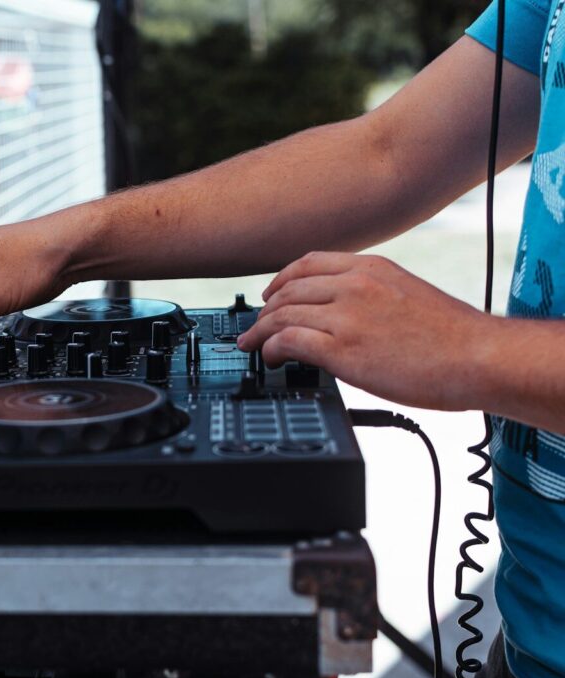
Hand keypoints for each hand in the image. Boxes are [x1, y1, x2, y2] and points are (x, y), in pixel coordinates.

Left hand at [236, 252, 495, 410]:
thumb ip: (372, 294)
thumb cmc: (453, 335)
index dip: (280, 279)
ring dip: (260, 332)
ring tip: (253, 346)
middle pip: (288, 290)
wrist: (479, 357)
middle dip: (264, 310)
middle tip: (255, 327)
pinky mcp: (343, 349)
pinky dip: (271, 349)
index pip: (309, 263)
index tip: (270, 294)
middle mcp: (355, 285)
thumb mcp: (408, 292)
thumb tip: (345, 312)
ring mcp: (347, 316)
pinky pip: (288, 341)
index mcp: (372, 268)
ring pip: (282, 315)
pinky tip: (271, 358)